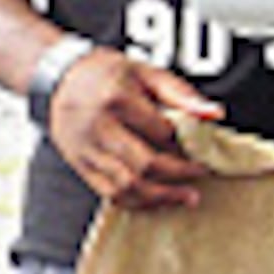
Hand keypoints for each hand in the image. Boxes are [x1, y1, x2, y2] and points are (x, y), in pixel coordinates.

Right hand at [48, 50, 218, 210]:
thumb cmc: (108, 73)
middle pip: (144, 165)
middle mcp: (98, 128)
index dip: (186, 144)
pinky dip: (136, 201)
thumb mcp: (145, 72)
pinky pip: (109, 193)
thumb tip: (216, 114)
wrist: (58, 78)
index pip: (161, 132)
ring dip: (161, 196)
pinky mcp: (79, 165)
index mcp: (116, 99)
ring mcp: (85, 150)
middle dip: (179, 176)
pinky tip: (157, 199)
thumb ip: (181, 93)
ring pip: (126, 186)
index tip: (204, 149)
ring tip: (187, 196)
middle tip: (203, 176)